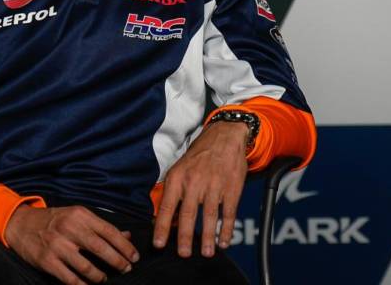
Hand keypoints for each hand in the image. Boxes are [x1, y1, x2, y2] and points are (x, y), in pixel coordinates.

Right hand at [4, 205, 139, 283]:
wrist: (21, 224)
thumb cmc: (53, 220)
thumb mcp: (76, 216)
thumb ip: (101, 226)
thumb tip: (127, 236)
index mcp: (79, 215)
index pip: (109, 231)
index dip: (125, 246)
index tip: (135, 257)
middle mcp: (69, 228)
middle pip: (101, 248)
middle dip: (118, 262)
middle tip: (126, 269)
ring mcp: (57, 245)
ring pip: (87, 267)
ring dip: (100, 277)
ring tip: (104, 279)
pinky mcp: (47, 261)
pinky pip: (70, 279)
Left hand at [152, 121, 248, 257]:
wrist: (224, 136)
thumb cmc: (199, 156)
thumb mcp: (180, 169)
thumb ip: (173, 192)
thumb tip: (165, 219)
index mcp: (177, 177)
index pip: (167, 206)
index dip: (162, 227)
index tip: (158, 244)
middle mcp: (194, 182)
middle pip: (188, 214)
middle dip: (185, 237)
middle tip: (184, 254)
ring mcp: (214, 185)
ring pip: (209, 216)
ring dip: (208, 237)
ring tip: (207, 253)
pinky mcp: (232, 188)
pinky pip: (228, 212)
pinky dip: (227, 229)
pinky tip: (224, 241)